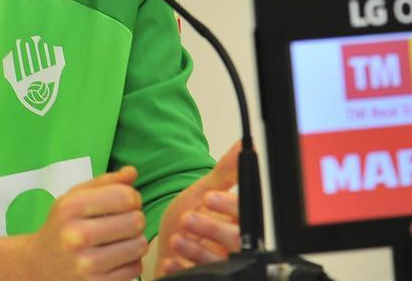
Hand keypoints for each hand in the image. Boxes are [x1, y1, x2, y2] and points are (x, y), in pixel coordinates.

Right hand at [23, 165, 149, 280]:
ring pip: (139, 246)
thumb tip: (131, 172)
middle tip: (123, 223)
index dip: (132, 197)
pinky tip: (116, 258)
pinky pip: (135, 268)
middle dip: (135, 219)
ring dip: (135, 241)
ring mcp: (87, 264)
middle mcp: (77, 236)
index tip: (125, 203)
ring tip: (119, 240)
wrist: (39, 266)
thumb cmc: (61, 227)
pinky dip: (130, 262)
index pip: (125, 196)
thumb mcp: (73, 198)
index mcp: (71, 208)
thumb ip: (104, 182)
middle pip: (136, 221)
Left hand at [153, 141, 241, 276]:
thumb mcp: (202, 191)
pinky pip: (198, 276)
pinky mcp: (204, 278)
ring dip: (196, 250)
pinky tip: (170, 260)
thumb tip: (244, 144)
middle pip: (237, 241)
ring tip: (176, 239)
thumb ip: (224, 172)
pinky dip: (182, 269)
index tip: (208, 197)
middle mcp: (234, 245)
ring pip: (219, 262)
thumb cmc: (187, 218)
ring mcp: (221, 264)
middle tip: (187, 218)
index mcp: (238, 221)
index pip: (246, 213)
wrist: (166, 245)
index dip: (228, 206)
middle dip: (212, 228)